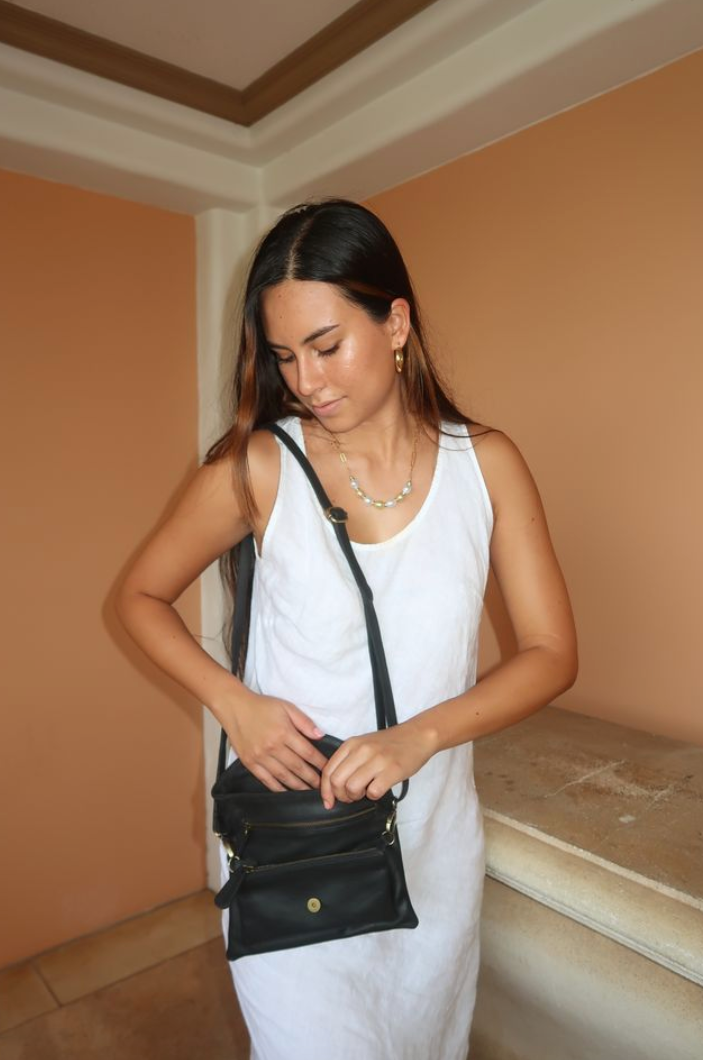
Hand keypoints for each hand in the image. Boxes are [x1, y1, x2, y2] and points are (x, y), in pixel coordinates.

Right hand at [226, 691, 328, 791]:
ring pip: (283, 776)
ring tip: (308, 791)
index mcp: (284, 732)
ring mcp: (260, 757)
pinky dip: (278, 788)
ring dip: (298, 786)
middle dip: (312, 778)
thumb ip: (304, 722)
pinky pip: (266, 780)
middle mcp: (272, 747)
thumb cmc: (262, 706)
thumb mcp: (286, 707)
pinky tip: (286, 792)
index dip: (320, 763)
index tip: (328, 769)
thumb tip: (320, 735)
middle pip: (298, 767)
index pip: (307, 752)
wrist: (234, 708)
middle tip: (322, 786)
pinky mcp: (250, 763)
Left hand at [319, 722, 435, 808]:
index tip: (329, 802)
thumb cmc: (389, 744)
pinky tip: (379, 789)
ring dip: (356, 797)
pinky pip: (373, 792)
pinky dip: (374, 796)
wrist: (417, 735)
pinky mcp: (392, 770)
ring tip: (365, 792)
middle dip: (340, 796)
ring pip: (352, 788)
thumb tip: (333, 786)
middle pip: (336, 781)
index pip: (328, 771)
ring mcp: (377, 760)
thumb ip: (348, 761)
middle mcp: (362, 750)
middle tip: (350, 797)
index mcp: (351, 744)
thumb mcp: (363, 745)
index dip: (325, 791)